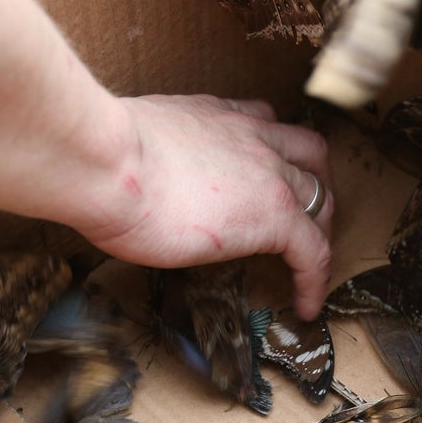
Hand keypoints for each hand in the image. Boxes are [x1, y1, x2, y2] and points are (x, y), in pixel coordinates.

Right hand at [81, 94, 333, 319]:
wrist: (107, 163)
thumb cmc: (100, 157)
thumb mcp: (133, 145)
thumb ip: (150, 158)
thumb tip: (131, 183)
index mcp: (214, 115)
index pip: (262, 122)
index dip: (272, 152)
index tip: (265, 177)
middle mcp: (250, 135)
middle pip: (308, 154)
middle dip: (314, 182)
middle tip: (306, 217)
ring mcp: (268, 173)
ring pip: (320, 197)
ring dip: (321, 229)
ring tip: (310, 263)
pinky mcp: (275, 215)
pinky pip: (314, 251)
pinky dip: (316, 280)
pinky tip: (307, 307)